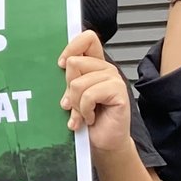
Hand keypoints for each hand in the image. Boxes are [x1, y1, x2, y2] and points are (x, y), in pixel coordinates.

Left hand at [57, 32, 132, 153]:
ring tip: (83, 114)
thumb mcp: (73, 95)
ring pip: (78, 83)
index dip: (71, 48)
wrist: (103, 142)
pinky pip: (89, 95)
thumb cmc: (88, 119)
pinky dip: (84, 111)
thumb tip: (61, 64)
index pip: (88, 38)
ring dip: (76, 104)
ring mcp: (114, 79)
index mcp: (95, 65)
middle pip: (75, 63)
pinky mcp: (119, 92)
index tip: (62, 65)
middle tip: (74, 104)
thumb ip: (70, 79)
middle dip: (68, 89)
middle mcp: (106, 69)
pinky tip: (90, 118)